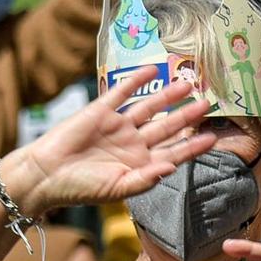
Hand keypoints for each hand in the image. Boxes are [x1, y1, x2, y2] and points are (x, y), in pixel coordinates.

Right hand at [12, 70, 216, 213]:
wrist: (47, 175)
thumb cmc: (81, 188)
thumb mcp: (117, 189)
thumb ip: (145, 179)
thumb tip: (171, 168)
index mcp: (140, 165)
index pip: (173, 153)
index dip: (193, 146)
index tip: (213, 138)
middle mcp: (133, 144)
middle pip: (166, 127)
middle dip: (187, 116)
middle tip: (207, 104)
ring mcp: (118, 126)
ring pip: (149, 107)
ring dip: (168, 96)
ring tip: (188, 84)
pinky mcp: (100, 111)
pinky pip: (122, 93)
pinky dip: (136, 81)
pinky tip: (152, 71)